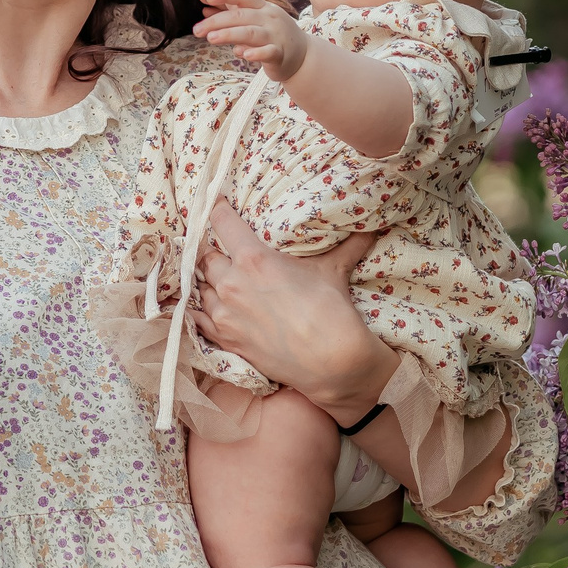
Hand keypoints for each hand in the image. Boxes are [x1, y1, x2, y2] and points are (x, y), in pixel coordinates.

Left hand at [191, 213, 395, 421]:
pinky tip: (199, 306)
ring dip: (205, 281)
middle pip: (206, 256)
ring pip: (199, 287)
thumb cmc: (331, 311)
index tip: (216, 205)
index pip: (222, 222)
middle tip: (218, 248)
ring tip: (212, 278)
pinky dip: (197, 310)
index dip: (217, 210)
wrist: (331, 361)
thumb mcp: (333, 270)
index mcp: (253, 259)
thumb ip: (347, 245)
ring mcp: (224, 313)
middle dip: (212, 251)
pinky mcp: (225, 339)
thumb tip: (371, 228)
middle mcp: (232, 283)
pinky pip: (196, 319)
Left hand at [192, 0, 309, 81]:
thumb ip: (230, 7)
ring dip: (229, 34)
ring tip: (210, 38)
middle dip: (217, 21)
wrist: (302, 55)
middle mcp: (270, 19)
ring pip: (251, 33)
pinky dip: (255, 53)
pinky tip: (241, 54)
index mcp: (263, 7)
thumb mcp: (255, 17)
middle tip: (196, 29)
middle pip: (242, 16)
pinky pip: (268, 52)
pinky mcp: (279, 55)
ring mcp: (276, 36)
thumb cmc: (273, 34)